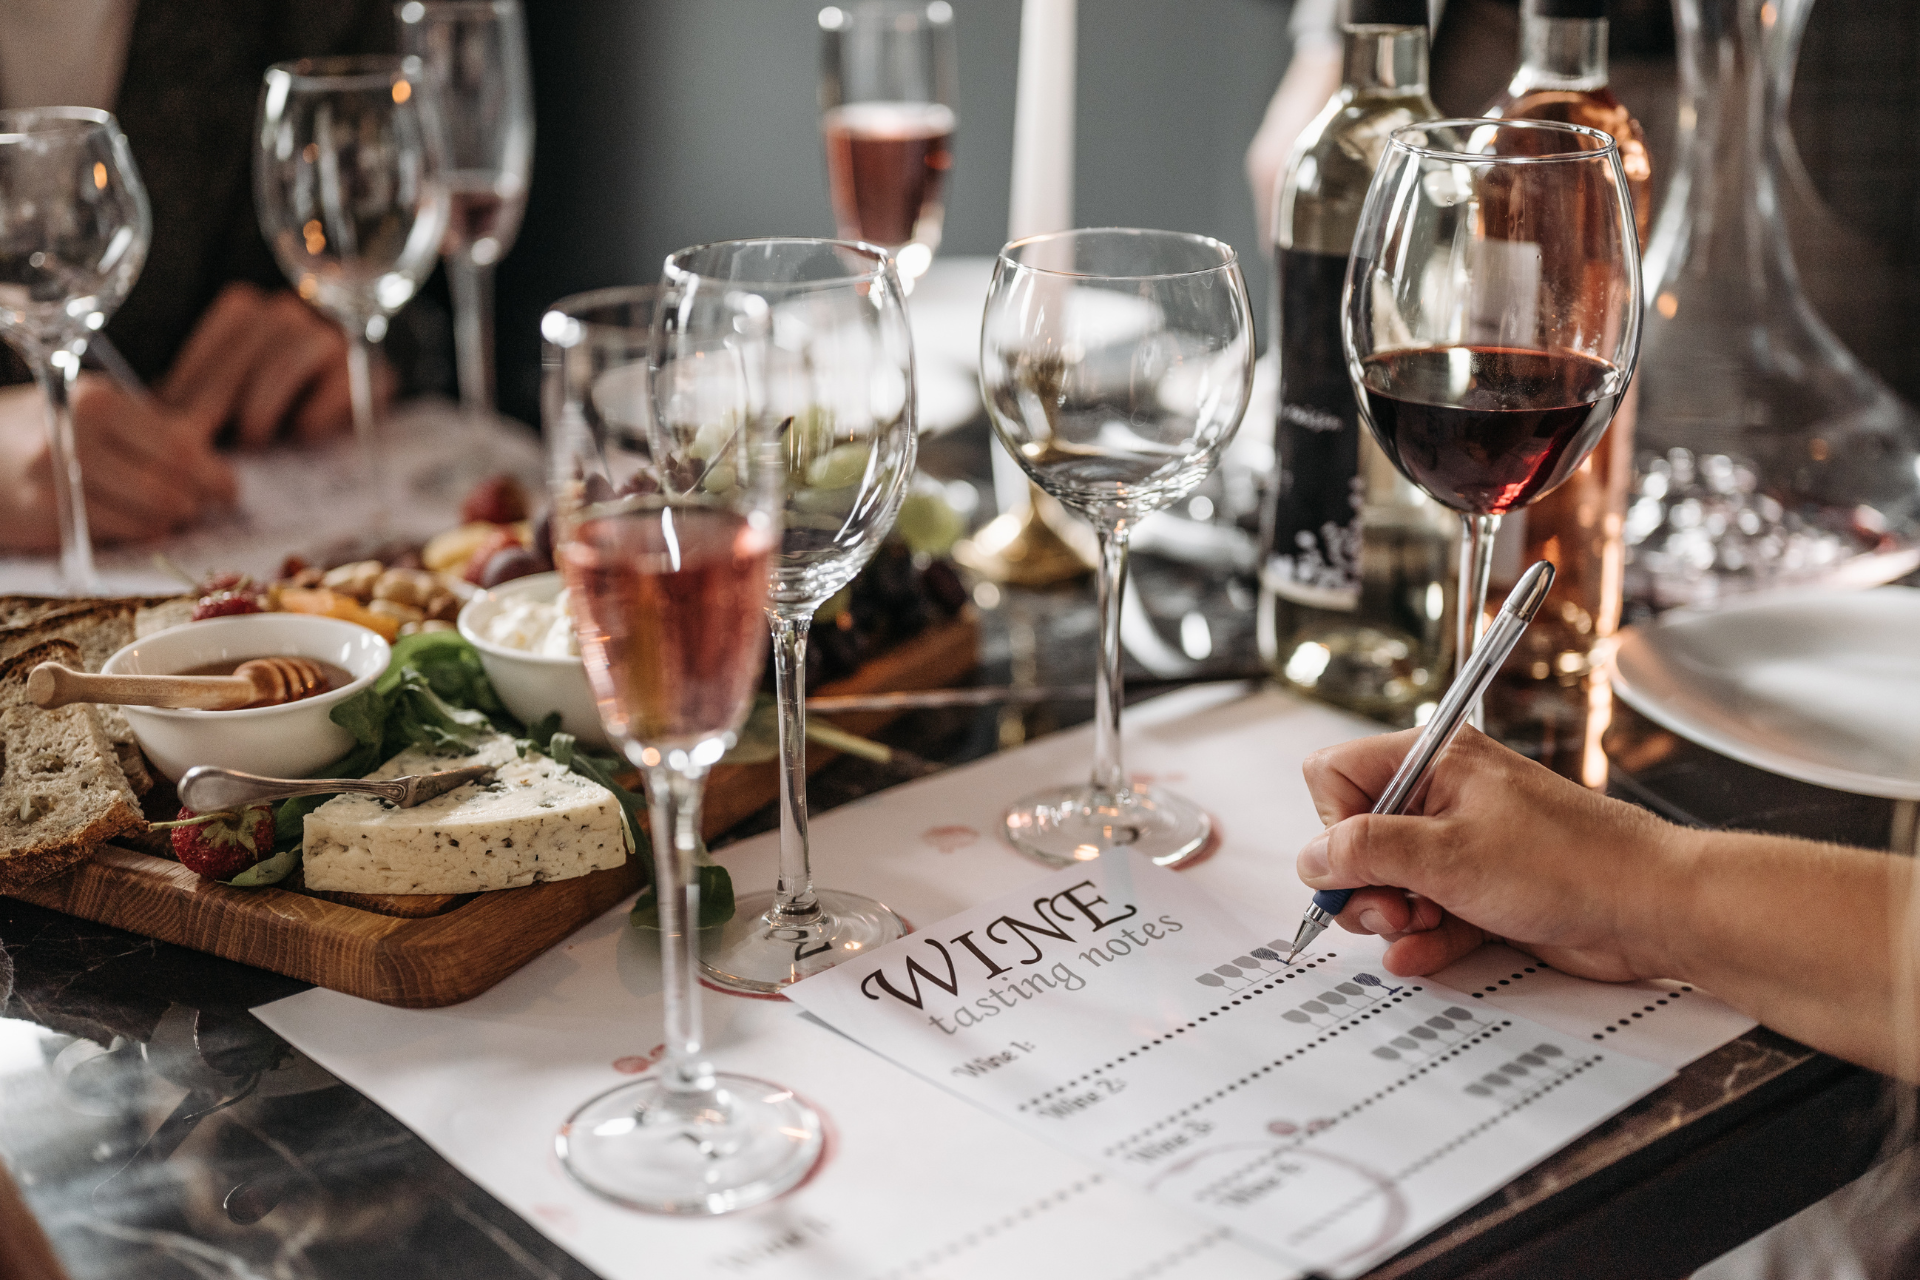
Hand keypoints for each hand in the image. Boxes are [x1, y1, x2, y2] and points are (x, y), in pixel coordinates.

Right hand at [0, 378, 235, 548]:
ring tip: (173, 512)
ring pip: (153, 514)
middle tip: (204, 505)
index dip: (213, 473)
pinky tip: (142, 523)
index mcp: (97, 400)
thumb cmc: (46, 426)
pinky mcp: (48, 515)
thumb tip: (216, 462)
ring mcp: (59, 478)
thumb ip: (153, 427)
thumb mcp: (95, 406)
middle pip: (170, 483)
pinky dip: (143, 531)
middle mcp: (77, 435)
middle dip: (197, 499)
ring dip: (173, 519)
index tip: (228, 487)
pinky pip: (122, 532)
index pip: (179, 445)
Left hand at [158, 282, 388, 445]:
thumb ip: (195, 397)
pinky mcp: (371, 368)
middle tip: (207, 446)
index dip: (189, 391)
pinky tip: (302, 434)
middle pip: (245, 355)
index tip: (173, 430)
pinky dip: (317, 412)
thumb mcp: (227, 392)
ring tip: (253, 440)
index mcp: (243, 308)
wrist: (344, 404)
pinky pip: (340, 384)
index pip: (210, 347)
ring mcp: (332, 336)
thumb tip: (151, 420)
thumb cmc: (273, 404)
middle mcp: (287, 310)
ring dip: (264, 404)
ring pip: (287, 361)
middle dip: (221, 402)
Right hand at [1295, 727, 1686, 982]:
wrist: (1651, 910)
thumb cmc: (1572, 861)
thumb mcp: (1447, 855)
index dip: (1334, 824)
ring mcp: (1462, 846)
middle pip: (1356, 838)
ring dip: (1394, 915)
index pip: (1336, 776)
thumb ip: (1366, 852)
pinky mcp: (1481, 891)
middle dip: (1365, 882)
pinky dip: (1422, 938)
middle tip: (1392, 907)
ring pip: (1388, 883)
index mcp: (1433, 760)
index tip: (1355, 863)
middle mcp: (1443, 797)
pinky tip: (1423, 954)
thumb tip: (1312, 858)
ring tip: (1421, 927)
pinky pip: (1426, 915)